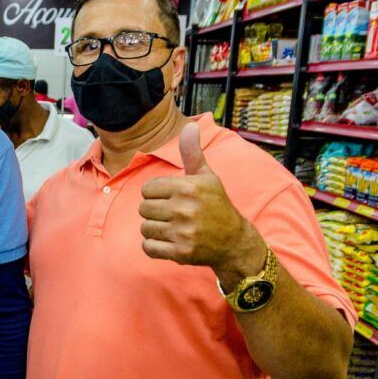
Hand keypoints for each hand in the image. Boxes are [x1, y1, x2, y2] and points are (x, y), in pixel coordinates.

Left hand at [138, 123, 265, 286]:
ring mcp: (182, 232)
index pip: (147, 189)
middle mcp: (184, 209)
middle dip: (154, 212)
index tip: (170, 199)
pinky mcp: (180, 252)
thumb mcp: (207, 177)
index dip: (156, 194)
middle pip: (143, 209)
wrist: (234, 241)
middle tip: (171, 215)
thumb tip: (189, 126)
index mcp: (188, 188)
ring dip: (154, 230)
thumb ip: (192, 153)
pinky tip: (168, 241)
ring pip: (145, 228)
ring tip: (171, 228)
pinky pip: (148, 247)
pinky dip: (154, 246)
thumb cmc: (216, 205)